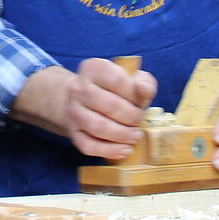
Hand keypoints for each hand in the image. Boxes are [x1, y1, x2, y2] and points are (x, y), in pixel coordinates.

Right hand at [11, 58, 157, 158]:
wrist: (81, 99)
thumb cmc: (112, 89)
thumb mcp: (130, 78)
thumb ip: (143, 82)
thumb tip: (145, 91)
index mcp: (94, 68)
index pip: (118, 80)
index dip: (135, 95)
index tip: (141, 103)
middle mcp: (78, 88)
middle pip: (110, 106)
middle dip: (132, 117)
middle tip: (140, 122)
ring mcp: (73, 111)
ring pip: (99, 127)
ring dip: (122, 135)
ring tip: (135, 136)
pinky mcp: (73, 132)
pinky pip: (89, 146)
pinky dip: (110, 151)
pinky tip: (124, 150)